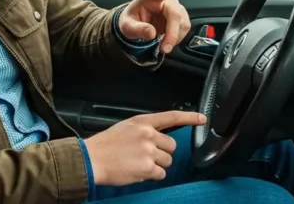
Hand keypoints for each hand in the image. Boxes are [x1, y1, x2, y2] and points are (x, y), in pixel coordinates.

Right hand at [83, 111, 206, 185]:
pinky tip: (137, 171)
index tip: (202, 119)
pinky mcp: (147, 167)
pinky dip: (151, 176)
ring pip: (167, 161)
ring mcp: (148, 151)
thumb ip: (144, 130)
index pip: (171, 117)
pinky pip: (160, 174)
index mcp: (142, 122)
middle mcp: (148, 134)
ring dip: (157, 165)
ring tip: (138, 163)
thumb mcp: (126, 128)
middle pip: (171, 146)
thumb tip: (159, 138)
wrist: (91, 159)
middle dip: (162, 153)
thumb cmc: (105, 145)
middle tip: (145, 155)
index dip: (190, 118)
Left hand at [118, 0, 190, 53]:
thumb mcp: (127, 26)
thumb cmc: (131, 21)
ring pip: (183, 22)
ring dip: (175, 37)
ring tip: (162, 46)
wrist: (135, 25)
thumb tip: (152, 33)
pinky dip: (177, 38)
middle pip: (175, 14)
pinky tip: (167, 40)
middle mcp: (165, 0)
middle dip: (172, 33)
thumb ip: (137, 29)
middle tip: (164, 49)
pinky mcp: (180, 17)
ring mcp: (175, 8)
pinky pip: (184, 28)